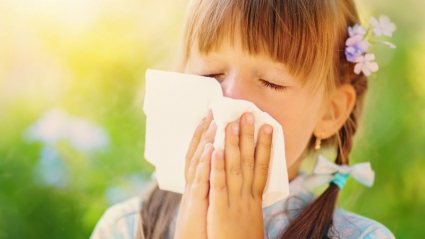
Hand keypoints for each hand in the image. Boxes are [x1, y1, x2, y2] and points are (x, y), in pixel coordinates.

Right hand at [174, 109, 216, 238]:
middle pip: (198, 153)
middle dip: (205, 132)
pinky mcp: (195, 205)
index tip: (213, 118)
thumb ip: (209, 186)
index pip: (201, 155)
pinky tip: (211, 149)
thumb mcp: (206, 203)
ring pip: (198, 163)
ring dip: (206, 141)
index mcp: (198, 184)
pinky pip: (200, 182)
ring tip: (214, 122)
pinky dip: (205, 164)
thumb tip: (216, 172)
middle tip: (213, 110)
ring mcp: (193, 194)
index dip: (205, 136)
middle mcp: (194, 185)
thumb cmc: (201, 228)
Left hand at [207, 112, 272, 238]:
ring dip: (234, 145)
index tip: (269, 126)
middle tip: (248, 114)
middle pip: (250, 162)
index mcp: (255, 198)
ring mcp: (235, 202)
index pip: (263, 166)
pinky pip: (219, 185)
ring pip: (235, 168)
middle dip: (249, 137)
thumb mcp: (251, 216)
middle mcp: (248, 197)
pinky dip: (217, 167)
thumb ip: (251, 198)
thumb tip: (253, 182)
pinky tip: (215, 150)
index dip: (266, 146)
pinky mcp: (220, 210)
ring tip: (232, 124)